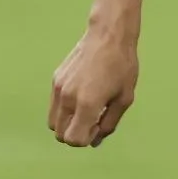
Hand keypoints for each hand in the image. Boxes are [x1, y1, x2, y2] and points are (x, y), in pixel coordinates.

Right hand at [49, 26, 139, 146]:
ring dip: (68, 123)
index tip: (99, 125)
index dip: (87, 139)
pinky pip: (54, 106)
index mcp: (86, 104)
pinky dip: (64, 110)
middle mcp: (68, 97)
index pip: (74, 140)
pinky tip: (82, 96)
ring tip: (87, 110)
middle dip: (76, 134)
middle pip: (60, 135)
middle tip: (94, 119)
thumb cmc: (122, 67)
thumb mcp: (124, 99)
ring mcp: (59, 88)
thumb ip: (108, 124)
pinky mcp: (55, 80)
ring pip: (53, 122)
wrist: (108, 36)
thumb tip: (95, 142)